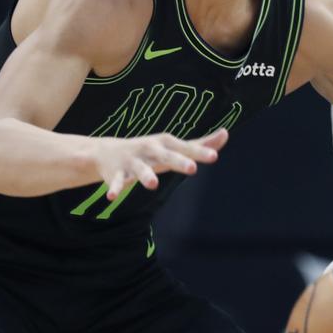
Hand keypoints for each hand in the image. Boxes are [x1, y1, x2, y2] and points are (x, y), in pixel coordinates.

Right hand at [95, 128, 229, 199]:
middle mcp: (150, 150)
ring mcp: (133, 161)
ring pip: (140, 169)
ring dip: (146, 176)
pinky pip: (117, 181)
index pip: (185, 148)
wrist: (106, 151)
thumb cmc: (150, 150)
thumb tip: (225, 134)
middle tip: (193, 169)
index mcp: (165, 144)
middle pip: (166, 156)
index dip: (200, 152)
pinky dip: (115, 188)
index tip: (214, 156)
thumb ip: (199, 144)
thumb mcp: (173, 146)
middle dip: (178, 161)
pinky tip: (112, 198)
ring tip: (153, 184)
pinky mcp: (117, 173)